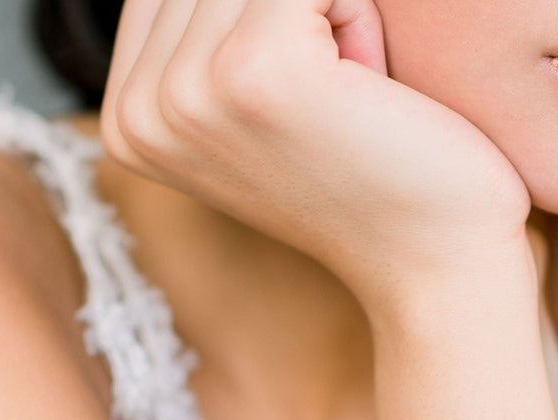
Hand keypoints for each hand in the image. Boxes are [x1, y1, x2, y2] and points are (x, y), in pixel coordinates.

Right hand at [99, 0, 532, 316]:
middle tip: (330, 104)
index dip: (257, 19)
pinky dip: (356, 11)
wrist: (431, 257)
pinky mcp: (257, 66)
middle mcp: (136, 110)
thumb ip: (207, 33)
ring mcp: (187, 91)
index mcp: (126, 119)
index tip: (294, 103)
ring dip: (326, 11)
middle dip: (291, 15)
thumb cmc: (366, 176)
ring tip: (344, 98)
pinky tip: (364, 89)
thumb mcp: (252, 104)